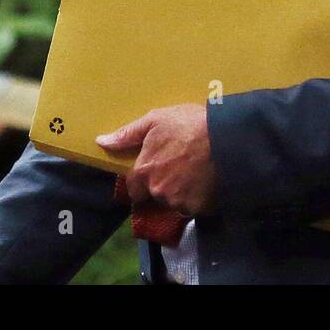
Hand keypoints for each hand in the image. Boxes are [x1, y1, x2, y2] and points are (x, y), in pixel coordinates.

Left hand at [97, 103, 216, 216]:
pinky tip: (206, 181)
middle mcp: (158, 191)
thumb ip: (128, 134)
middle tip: (179, 168)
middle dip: (163, 186)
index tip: (156, 169)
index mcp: (144, 171)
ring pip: (175, 202)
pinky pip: (195, 207)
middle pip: (155, 195)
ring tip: (195, 173)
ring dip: (181, 192)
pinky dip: (198, 198)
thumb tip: (101, 142)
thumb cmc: (189, 124)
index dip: (143, 179)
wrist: (227, 138)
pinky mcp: (199, 209)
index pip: (134, 188)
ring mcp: (179, 202)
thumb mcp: (156, 120)